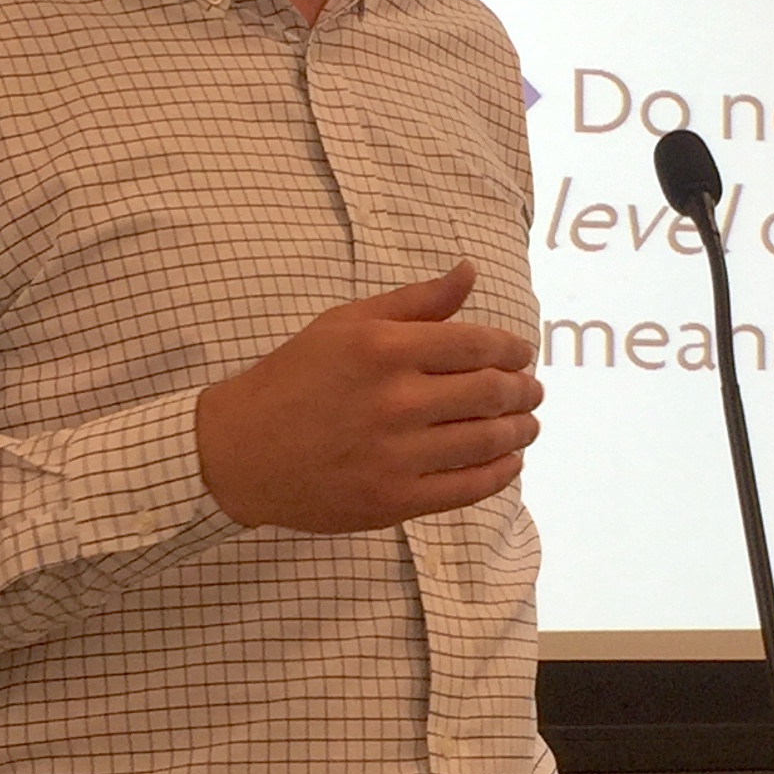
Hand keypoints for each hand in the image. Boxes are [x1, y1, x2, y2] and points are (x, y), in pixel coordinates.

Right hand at [195, 262, 541, 531]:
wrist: (240, 451)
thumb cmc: (293, 379)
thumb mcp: (345, 324)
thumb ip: (413, 302)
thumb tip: (469, 273)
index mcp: (384, 349)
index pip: (477, 345)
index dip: (512, 350)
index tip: (522, 354)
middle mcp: (395, 400)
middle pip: (491, 393)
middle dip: (524, 390)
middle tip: (533, 390)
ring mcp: (397, 455)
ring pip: (487, 441)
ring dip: (520, 431)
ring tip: (528, 424)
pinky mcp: (394, 499)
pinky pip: (468, 488)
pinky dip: (500, 474)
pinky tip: (509, 462)